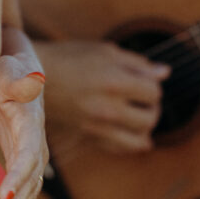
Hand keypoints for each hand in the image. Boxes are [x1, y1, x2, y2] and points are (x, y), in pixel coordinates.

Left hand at [0, 52, 48, 198]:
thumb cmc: (8, 71)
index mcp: (31, 125)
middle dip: (20, 198)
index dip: (19, 177)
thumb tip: (38, 77)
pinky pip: (19, 183)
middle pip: (31, 179)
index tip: (5, 196)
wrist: (12, 73)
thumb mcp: (9, 73)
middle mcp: (35, 144)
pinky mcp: (17, 157)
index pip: (28, 156)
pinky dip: (14, 196)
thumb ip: (21, 82)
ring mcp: (28, 153)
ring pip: (28, 185)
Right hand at [37, 40, 170, 152]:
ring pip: (141, 139)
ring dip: (145, 126)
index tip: (142, 78)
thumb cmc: (69, 57)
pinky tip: (127, 129)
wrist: (34, 77)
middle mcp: (108, 107)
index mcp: (114, 80)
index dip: (152, 83)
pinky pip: (122, 148)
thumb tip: (165, 72)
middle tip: (142, 97)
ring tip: (136, 113)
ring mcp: (99, 126)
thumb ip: (136, 62)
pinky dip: (131, 141)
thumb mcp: (103, 50)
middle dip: (151, 106)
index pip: (153, 91)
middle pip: (151, 117)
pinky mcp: (90, 137)